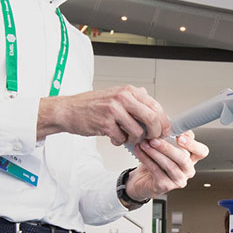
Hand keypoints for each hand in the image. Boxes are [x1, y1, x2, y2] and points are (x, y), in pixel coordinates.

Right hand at [37, 85, 169, 144]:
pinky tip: (112, 137)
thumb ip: (135, 101)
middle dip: (154, 133)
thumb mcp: (116, 96)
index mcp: (129, 91)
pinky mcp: (105, 123)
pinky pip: (122, 139)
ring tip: (124, 136)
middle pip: (151, 119)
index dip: (164, 122)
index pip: (156, 106)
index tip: (165, 132)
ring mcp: (114, 110)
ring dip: (133, 140)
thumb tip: (156, 111)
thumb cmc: (92, 105)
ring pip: (137, 132)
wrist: (68, 110)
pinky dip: (119, 141)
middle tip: (151, 139)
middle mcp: (123, 97)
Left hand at [125, 131, 208, 200]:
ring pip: (169, 165)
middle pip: (183, 159)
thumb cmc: (156, 161)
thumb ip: (171, 136)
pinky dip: (146, 159)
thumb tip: (168, 124)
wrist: (141, 180)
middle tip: (155, 139)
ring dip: (155, 153)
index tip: (180, 137)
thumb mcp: (166, 146)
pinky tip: (140, 151)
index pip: (202, 151)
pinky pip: (156, 171)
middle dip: (168, 147)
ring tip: (145, 144)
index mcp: (192, 159)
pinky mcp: (166, 186)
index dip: (192, 144)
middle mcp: (188, 171)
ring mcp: (178, 180)